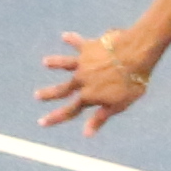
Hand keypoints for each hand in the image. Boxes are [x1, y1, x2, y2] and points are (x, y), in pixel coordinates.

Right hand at [36, 30, 150, 132]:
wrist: (135, 54)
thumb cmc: (131, 82)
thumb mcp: (118, 104)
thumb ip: (100, 118)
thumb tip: (86, 134)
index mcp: (88, 96)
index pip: (69, 110)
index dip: (55, 117)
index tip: (41, 122)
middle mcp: (81, 80)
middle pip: (62, 89)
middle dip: (48, 93)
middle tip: (36, 96)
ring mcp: (83, 63)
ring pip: (65, 64)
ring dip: (55, 63)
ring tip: (45, 62)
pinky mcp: (88, 47)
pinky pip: (77, 43)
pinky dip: (71, 40)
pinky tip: (65, 36)